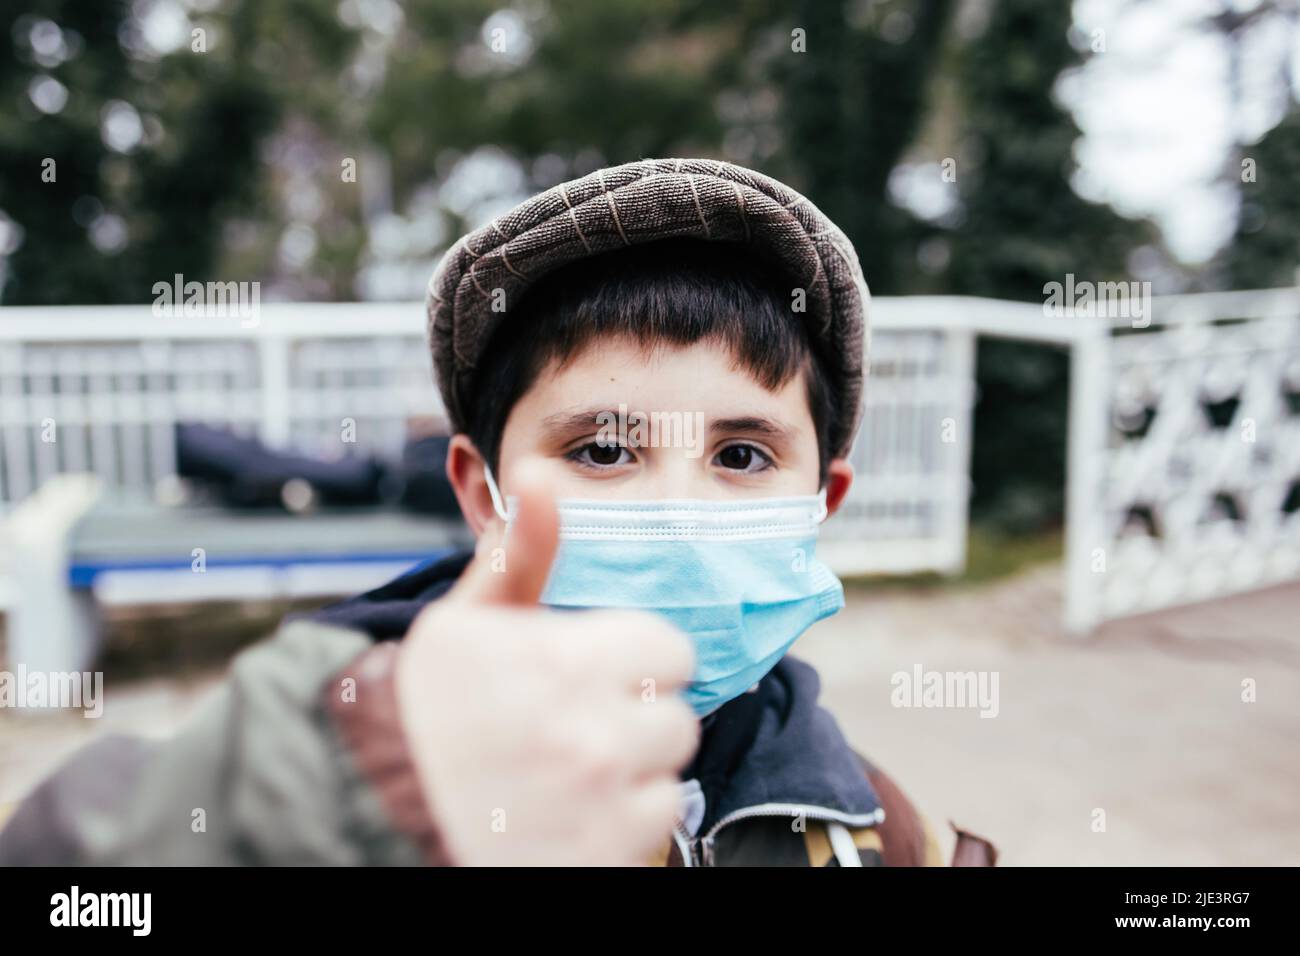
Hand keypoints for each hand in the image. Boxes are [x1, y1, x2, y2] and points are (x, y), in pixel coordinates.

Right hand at [395, 459, 698, 864]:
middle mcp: (594, 737)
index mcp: (568, 664)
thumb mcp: (465, 622)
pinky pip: (650, 835)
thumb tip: (542, 471)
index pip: (671, 651)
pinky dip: (616, 830)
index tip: (595, 674)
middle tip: (572, 730)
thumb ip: (520, 554)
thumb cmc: (419, 712)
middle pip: (674, 720)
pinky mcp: (598, 860)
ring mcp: (599, 810)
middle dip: (632, 721)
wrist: (365, 810)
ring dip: (629, 779)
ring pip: (666, 781)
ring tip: (566, 777)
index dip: (634, 660)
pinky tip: (565, 817)